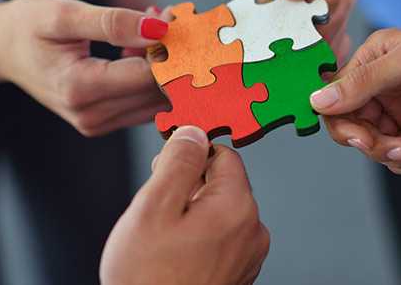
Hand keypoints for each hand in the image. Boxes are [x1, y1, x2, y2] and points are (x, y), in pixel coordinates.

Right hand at [0, 0, 169, 135]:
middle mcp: (91, 116)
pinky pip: (144, 102)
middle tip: (170, 15)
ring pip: (157, 100)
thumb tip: (159, 29)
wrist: (0, 48)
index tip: (173, 14)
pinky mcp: (105, 120)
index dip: (170, 46)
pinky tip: (143, 44)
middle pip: (158, 92)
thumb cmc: (26, 26)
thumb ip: (113, 23)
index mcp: (79, 89)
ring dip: (166, 65)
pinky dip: (153, 75)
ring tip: (154, 24)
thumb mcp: (65, 14)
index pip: (149, 76)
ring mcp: (98, 123)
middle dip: (173, 54)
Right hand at [100, 126, 269, 284]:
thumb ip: (178, 162)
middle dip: (187, 186)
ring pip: (217, 210)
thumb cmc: (148, 278)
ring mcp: (247, 254)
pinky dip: (197, 236)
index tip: (167, 163)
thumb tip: (194, 131)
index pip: (224, 155)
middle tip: (156, 209)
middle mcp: (252, 230)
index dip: (192, 154)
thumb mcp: (153, 207)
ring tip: (162, 237)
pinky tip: (173, 254)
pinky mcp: (237, 272)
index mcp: (237, 207)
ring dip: (190, 212)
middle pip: (221, 183)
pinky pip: (219, 236)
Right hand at [233, 0, 360, 63]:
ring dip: (335, 23)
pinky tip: (336, 12)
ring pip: (315, 49)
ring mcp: (282, 35)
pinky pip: (327, 56)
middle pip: (296, 38)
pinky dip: (341, 37)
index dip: (303, 4)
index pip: (273, 14)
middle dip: (323, 16)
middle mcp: (261, 17)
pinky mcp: (304, 48)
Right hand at [310, 29, 400, 176]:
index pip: (335, 95)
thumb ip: (364, 81)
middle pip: (352, 126)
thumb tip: (318, 100)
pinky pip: (399, 155)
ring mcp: (400, 109)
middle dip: (375, 144)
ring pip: (375, 145)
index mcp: (375, 57)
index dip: (343, 122)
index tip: (364, 139)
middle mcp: (382, 83)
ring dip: (398, 156)